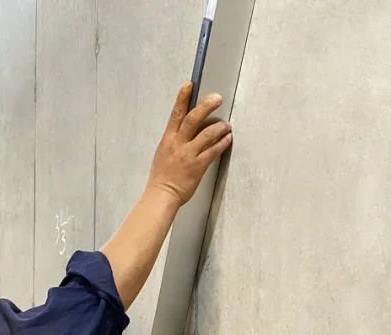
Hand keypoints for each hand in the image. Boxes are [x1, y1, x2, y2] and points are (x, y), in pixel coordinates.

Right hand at [145, 81, 233, 206]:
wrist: (162, 194)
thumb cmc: (162, 175)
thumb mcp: (164, 152)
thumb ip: (175, 139)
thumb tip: (188, 128)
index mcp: (168, 139)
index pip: (175, 114)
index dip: (182, 97)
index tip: (189, 84)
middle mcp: (178, 144)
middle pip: (192, 119)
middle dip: (206, 106)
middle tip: (217, 98)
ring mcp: (188, 155)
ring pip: (206, 134)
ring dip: (219, 127)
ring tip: (227, 124)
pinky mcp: (197, 166)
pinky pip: (213, 151)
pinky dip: (222, 143)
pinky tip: (228, 138)